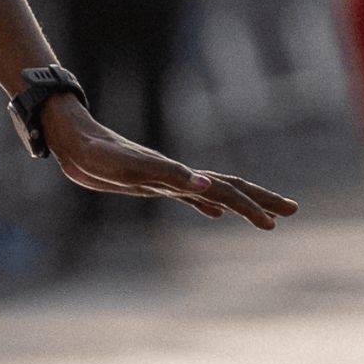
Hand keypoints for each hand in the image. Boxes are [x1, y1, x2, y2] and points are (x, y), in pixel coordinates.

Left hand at [41, 96, 298, 228]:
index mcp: (177, 174)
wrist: (71, 140)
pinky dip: (207, 204)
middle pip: (228, 187)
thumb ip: (169, 175)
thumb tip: (209, 188)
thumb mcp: (130, 166)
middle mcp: (176, 176)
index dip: (250, 205)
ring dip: (239, 203)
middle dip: (259, 200)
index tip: (275, 223)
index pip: (224, 190)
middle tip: (292, 211)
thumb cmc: (96, 152)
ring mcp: (164, 179)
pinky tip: (214, 212)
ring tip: (263, 217)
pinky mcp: (148, 182)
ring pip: (212, 192)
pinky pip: (188, 196)